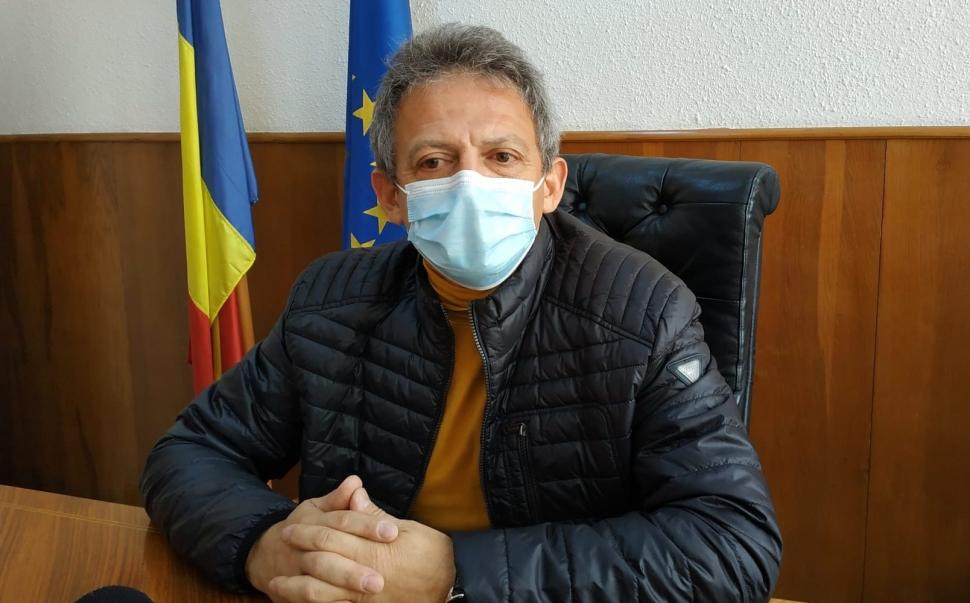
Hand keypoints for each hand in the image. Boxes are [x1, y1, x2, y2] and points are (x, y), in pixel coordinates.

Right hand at [245, 475, 400, 601]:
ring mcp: (296, 574)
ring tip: (372, 590)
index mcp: (312, 522)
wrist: (266, 554)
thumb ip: (338, 499)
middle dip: (354, 568)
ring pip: (315, 585)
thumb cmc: (303, 527)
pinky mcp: (293, 593)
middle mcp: (303, 549)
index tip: (392, 532)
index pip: (342, 522)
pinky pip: (308, 601)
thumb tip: (355, 482)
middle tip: (381, 578)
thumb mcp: (317, 508)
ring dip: (342, 588)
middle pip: (327, 558)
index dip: (367, 526)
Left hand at [270, 487, 455, 602]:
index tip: (291, 525)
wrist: (453, 589)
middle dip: (300, 551)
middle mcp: (363, 575)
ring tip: (276, 585)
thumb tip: (353, 493)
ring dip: (296, 588)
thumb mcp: (410, 529)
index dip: (310, 529)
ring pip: (320, 593)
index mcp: (373, 550)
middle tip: (282, 542)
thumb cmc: (434, 556)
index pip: (333, 536)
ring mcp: (362, 599)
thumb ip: (375, 516)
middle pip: (321, 561)